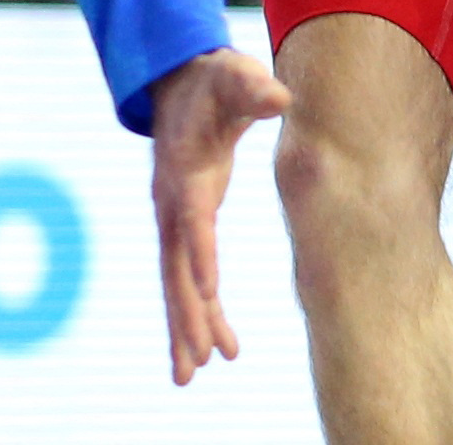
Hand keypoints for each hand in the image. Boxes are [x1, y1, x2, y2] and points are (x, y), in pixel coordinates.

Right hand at [148, 48, 289, 385]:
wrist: (180, 80)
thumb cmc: (214, 80)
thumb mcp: (235, 77)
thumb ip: (254, 89)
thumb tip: (280, 96)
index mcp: (186, 170)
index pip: (193, 218)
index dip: (201, 253)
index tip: (210, 291)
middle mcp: (172, 201)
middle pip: (175, 266)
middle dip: (184, 314)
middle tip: (195, 362)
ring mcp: (173, 217)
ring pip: (176, 282)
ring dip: (186, 326)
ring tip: (192, 375)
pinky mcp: (183, 225)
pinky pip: (186, 277)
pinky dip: (200, 312)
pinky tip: (219, 348)